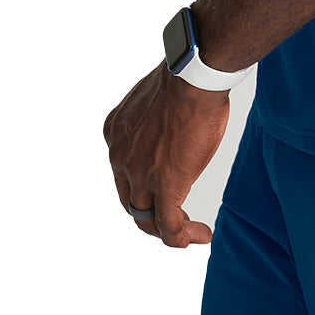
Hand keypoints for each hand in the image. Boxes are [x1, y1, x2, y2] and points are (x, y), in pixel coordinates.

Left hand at [103, 60, 230, 247]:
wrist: (193, 78)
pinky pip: (168, 225)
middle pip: (130, 199)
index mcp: (116, 132)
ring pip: (145, 216)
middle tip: (174, 215)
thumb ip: (157, 119)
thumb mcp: (157, 99)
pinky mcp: (165, 186)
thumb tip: (173, 122)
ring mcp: (140, 174)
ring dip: (166, 227)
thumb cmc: (185, 79)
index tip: (163, 184)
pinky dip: (180, 236)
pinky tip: (198, 236)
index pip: (123, 170)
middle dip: (150, 211)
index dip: (143, 183)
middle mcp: (120, 155)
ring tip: (188, 231)